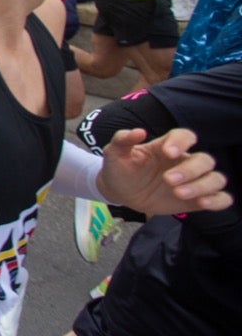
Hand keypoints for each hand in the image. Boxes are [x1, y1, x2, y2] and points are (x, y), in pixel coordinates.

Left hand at [96, 127, 230, 215]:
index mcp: (167, 147)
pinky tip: (204, 203)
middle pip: (204, 160)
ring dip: (202, 186)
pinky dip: (218, 200)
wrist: (120, 192)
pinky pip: (220, 198)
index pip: (185, 136)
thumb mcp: (114, 153)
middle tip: (167, 180)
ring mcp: (192, 181)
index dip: (181, 142)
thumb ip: (122, 140)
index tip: (167, 152)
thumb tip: (138, 132)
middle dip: (189, 170)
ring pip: (215, 178)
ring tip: (178, 193)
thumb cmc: (120, 168)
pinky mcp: (195, 199)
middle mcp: (184, 162)